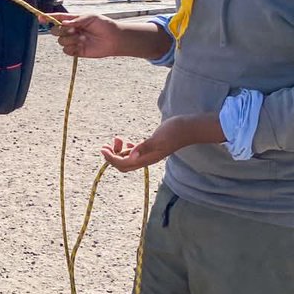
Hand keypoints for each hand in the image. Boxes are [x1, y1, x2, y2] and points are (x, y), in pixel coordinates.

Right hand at [54, 13, 123, 58]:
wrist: (113, 39)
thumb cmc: (104, 25)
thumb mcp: (90, 17)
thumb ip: (76, 20)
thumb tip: (63, 24)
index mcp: (72, 20)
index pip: (57, 18)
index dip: (47, 18)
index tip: (40, 18)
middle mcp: (70, 30)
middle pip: (54, 31)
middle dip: (61, 30)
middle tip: (74, 30)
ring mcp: (72, 41)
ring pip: (60, 41)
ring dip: (70, 39)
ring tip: (83, 38)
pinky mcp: (76, 51)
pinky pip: (66, 50)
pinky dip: (72, 47)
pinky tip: (82, 45)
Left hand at [100, 114, 223, 171]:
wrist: (189, 128)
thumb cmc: (175, 132)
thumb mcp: (158, 138)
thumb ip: (145, 147)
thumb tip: (132, 156)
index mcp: (147, 159)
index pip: (123, 164)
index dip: (111, 159)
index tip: (103, 148)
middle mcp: (147, 159)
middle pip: (123, 165)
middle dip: (112, 157)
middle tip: (107, 145)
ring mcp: (149, 154)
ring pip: (128, 159)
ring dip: (119, 152)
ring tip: (118, 140)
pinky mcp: (152, 148)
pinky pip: (135, 154)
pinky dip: (127, 149)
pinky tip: (126, 142)